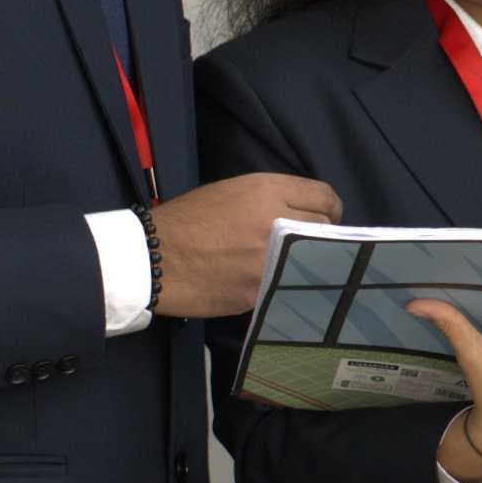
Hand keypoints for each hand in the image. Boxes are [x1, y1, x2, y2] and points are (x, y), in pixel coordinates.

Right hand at [149, 173, 341, 316]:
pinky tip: (268, 283)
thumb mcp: (232, 192)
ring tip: (288, 264)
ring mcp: (272, 260)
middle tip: (303, 243)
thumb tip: (304, 214)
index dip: (330, 209)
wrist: (151, 259)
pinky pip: (287, 285)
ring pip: (313, 261)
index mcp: (267, 191)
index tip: (325, 218)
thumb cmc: (187, 220)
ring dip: (305, 263)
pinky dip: (283, 284)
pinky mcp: (262, 291)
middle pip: (326, 229)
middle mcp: (277, 222)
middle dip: (319, 236)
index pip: (325, 197)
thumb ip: (272, 199)